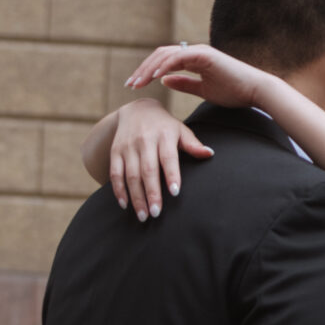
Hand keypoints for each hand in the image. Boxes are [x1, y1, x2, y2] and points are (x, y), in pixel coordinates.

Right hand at [108, 101, 213, 221]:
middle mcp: (144, 140)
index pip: (168, 157)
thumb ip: (193, 144)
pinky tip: (125, 205)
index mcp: (164, 135)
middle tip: (156, 213)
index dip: (171, 175)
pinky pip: (115, 173)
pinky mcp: (116, 152)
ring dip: (136, 197)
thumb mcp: (180, 130)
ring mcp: (128, 146)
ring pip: (131, 175)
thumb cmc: (165, 126)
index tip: (175, 192)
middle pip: (148, 170)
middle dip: (151, 193)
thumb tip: (210, 154)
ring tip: (143, 215)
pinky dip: (118, 190)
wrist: (137, 109)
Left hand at [126, 42, 263, 110]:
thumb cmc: (234, 91)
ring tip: (137, 82)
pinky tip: (154, 77)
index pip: (163, 61)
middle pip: (160, 55)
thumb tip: (164, 80)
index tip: (134, 85)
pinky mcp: (205, 55)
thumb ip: (183, 83)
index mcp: (193, 59)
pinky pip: (179, 58)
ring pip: (166, 55)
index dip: (147, 72)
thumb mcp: (203, 90)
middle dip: (143, 70)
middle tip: (130, 84)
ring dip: (149, 68)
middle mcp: (194, 51)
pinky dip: (165, 66)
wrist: (255, 90)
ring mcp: (199, 51)